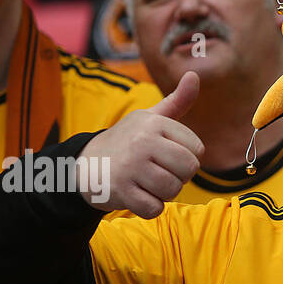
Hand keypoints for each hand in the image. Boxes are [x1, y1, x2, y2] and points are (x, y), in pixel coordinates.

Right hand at [78, 71, 203, 217]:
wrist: (85, 164)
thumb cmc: (128, 141)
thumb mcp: (150, 119)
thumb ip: (177, 102)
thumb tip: (195, 75)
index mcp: (154, 123)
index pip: (197, 150)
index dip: (185, 157)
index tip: (165, 154)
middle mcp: (142, 141)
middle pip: (188, 170)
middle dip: (178, 177)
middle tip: (156, 171)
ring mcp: (130, 166)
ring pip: (173, 190)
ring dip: (162, 193)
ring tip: (144, 181)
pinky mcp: (121, 190)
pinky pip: (155, 209)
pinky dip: (149, 207)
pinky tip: (135, 194)